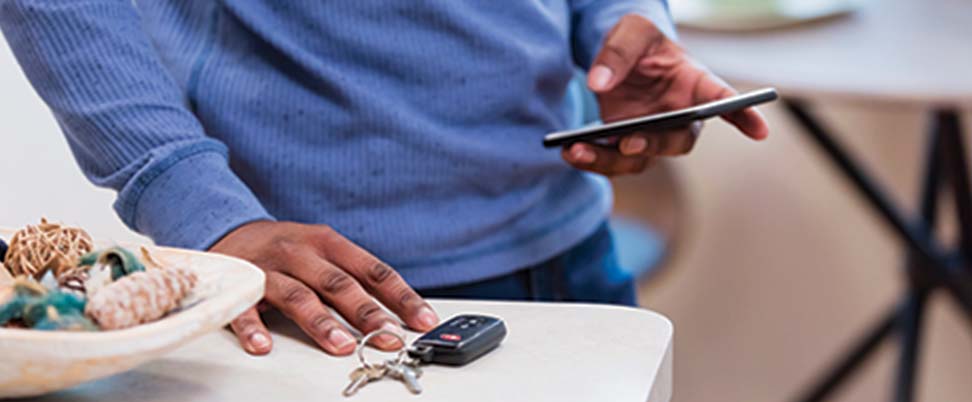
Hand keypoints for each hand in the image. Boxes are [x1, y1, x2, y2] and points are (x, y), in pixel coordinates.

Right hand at [210, 221, 438, 355]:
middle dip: (367, 313)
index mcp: (329, 243)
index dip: (400, 296)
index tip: (422, 320)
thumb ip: (352, 280)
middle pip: (339, 283)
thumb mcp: (323, 253)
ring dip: (321, 322)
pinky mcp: (237, 283)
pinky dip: (253, 328)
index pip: (373, 270)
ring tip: (341, 346)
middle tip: (388, 337)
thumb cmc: (287, 250)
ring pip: (298, 295)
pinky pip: (244, 307)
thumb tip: (394, 314)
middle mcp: (301, 252)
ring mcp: (269, 267)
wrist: (231, 230)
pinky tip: (264, 346)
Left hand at [562, 14, 769, 175]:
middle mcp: (678, 116)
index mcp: (694, 84)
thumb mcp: (631, 30)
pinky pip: (612, 161)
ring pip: (640, 159)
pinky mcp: (624, 144)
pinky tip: (567, 151)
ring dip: (609, 160)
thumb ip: (618, 51)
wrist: (616, 56)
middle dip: (654, 144)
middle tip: (630, 142)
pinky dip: (591, 160)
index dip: (743, 116)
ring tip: (576, 151)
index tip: (760, 131)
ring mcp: (651, 134)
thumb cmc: (638, 40)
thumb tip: (600, 83)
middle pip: (677, 140)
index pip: (724, 100)